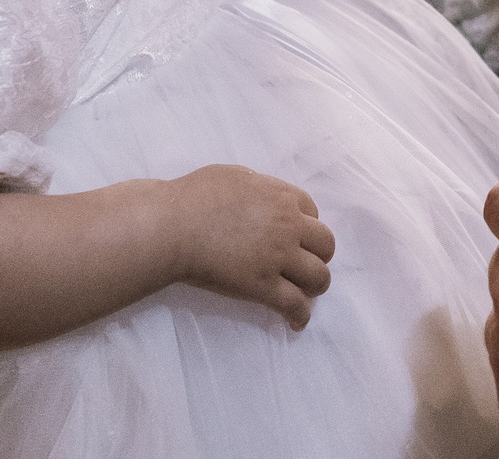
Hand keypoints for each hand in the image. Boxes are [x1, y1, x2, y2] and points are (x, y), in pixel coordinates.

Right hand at [162, 164, 335, 327]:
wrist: (173, 227)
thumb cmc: (194, 197)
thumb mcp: (234, 175)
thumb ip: (258, 185)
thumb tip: (263, 194)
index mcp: (281, 197)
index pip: (313, 212)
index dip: (307, 226)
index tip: (298, 238)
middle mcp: (288, 226)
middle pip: (325, 244)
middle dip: (319, 255)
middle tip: (304, 265)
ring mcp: (278, 258)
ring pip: (318, 276)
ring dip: (315, 285)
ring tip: (305, 293)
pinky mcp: (263, 286)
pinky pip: (294, 304)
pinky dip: (300, 315)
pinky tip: (296, 322)